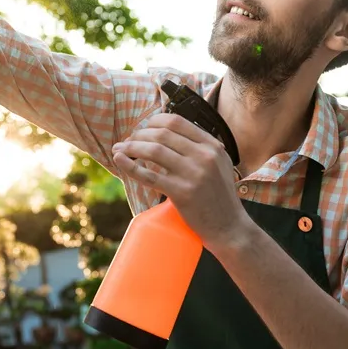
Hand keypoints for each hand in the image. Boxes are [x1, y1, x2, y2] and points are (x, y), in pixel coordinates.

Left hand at [112, 113, 248, 247]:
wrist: (229, 227)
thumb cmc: (219, 196)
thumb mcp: (219, 164)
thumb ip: (200, 147)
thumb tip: (166, 133)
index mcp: (212, 146)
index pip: (176, 122)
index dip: (153, 122)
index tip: (143, 129)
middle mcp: (204, 156)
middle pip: (161, 134)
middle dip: (138, 135)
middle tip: (127, 142)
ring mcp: (193, 174)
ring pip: (153, 151)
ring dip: (131, 147)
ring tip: (119, 150)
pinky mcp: (181, 193)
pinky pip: (149, 176)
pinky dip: (130, 166)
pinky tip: (119, 160)